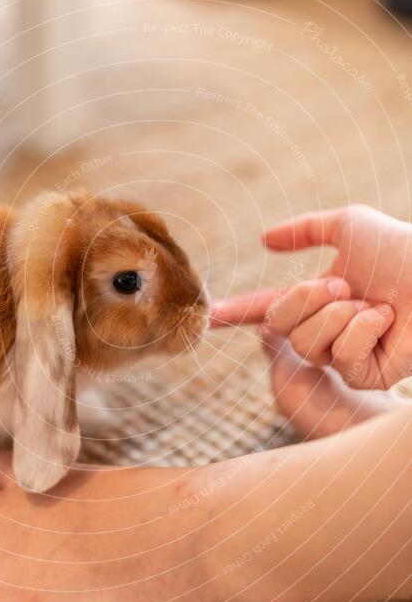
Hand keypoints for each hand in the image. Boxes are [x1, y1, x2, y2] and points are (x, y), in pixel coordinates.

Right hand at [211, 205, 411, 388]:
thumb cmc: (402, 248)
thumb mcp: (349, 225)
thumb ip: (304, 230)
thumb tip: (263, 238)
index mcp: (316, 298)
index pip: (267, 308)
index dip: (236, 313)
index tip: (209, 316)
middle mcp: (325, 328)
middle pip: (280, 326)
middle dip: (308, 298)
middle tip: (347, 285)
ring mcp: (344, 354)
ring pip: (307, 343)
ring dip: (341, 314)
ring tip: (374, 303)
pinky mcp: (366, 376)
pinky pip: (340, 359)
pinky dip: (362, 331)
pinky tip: (387, 322)